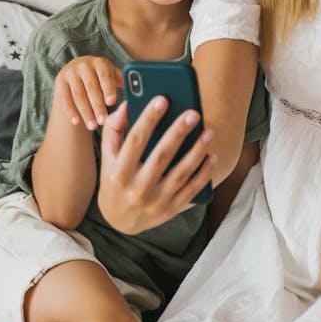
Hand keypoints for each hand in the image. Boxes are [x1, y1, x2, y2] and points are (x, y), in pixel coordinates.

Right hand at [54, 56, 122, 130]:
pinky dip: (70, 111)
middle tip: (103, 121)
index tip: (112, 103)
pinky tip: (76, 122)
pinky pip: (64, 98)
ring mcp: (70, 72)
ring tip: (92, 126)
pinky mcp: (60, 80)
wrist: (79, 73)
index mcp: (101, 62)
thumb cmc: (103, 79)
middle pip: (91, 87)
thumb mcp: (113, 77)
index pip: (105, 75)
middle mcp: (84, 64)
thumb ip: (124, 83)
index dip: (108, 89)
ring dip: (85, 112)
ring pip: (78, 95)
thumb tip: (138, 91)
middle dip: (97, 105)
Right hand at [98, 100, 215, 233]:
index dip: (147, 119)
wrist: (119, 221)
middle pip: (161, 156)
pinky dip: (204, 174)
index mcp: (118, 173)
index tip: (162, 99)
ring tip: (209, 132)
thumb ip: (115, 129)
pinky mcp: (171, 209)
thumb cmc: (114, 180)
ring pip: (181, 174)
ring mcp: (156, 201)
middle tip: (193, 113)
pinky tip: (212, 156)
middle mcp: (137, 189)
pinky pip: (192, 190)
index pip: (134, 141)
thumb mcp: (108, 157)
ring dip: (197, 152)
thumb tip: (129, 103)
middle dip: (178, 133)